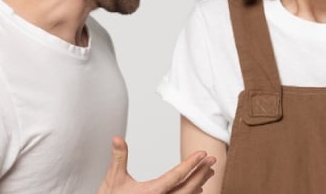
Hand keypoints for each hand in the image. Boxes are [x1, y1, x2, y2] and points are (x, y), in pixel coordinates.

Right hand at [97, 137, 215, 193]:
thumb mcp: (113, 179)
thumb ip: (119, 157)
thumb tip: (117, 138)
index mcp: (152, 192)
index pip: (177, 175)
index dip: (191, 163)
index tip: (203, 153)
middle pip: (188, 187)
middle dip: (201, 172)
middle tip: (212, 159)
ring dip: (199, 183)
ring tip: (208, 172)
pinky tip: (197, 190)